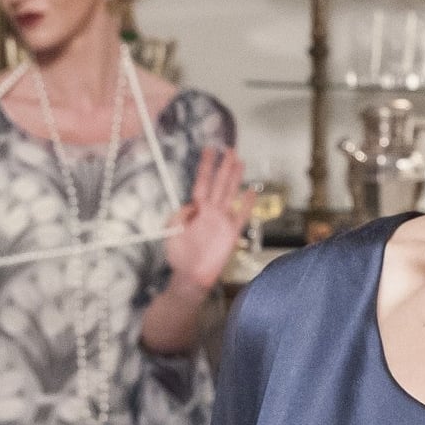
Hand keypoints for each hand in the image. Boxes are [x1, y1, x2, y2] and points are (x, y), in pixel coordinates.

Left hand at [162, 146, 251, 295]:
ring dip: (235, 177)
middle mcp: (211, 211)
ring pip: (230, 193)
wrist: (191, 276)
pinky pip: (241, 215)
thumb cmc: (179, 255)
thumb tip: (192, 205)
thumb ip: (180, 216)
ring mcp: (222, 220)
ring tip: (240, 161)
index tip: (209, 149)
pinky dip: (247, 203)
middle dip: (224, 166)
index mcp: (196, 209)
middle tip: (229, 148)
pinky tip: (252, 190)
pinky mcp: (231, 233)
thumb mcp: (172, 232)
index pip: (202, 182)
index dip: (206, 166)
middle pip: (219, 183)